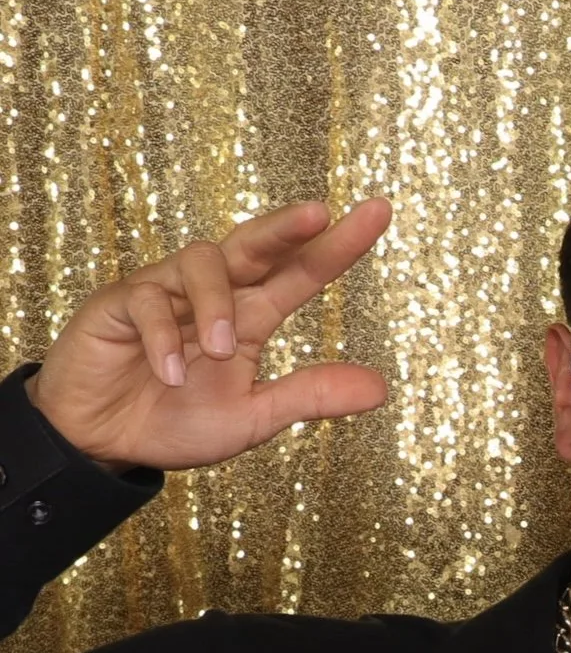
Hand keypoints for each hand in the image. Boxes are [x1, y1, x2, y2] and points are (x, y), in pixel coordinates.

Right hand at [28, 199, 392, 472]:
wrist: (107, 441)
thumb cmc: (179, 420)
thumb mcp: (255, 417)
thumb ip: (310, 397)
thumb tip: (382, 388)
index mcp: (252, 316)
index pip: (301, 272)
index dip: (337, 244)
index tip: (380, 211)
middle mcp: (213, 294)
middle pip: (253, 244)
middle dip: (285, 227)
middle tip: (318, 213)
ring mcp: (164, 293)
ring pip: (199, 263)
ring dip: (216, 305)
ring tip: (222, 352)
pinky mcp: (117, 304)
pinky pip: (144, 301)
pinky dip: (162, 338)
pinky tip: (170, 374)